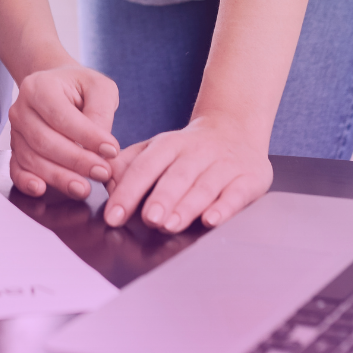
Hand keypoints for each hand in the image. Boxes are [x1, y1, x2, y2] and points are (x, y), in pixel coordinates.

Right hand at [8, 63, 119, 200]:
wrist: (58, 86)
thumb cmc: (80, 87)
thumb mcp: (99, 87)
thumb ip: (101, 112)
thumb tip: (101, 149)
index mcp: (39, 87)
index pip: (61, 116)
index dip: (86, 136)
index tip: (112, 150)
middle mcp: (21, 109)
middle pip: (44, 141)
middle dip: (76, 161)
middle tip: (102, 172)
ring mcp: (16, 131)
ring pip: (32, 159)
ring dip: (59, 177)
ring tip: (85, 188)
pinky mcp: (15, 150)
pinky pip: (17, 169)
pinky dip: (27, 182)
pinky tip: (41, 190)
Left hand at [102, 113, 272, 233]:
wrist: (236, 128)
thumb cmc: (188, 150)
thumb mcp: (156, 149)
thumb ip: (128, 165)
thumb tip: (104, 181)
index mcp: (169, 144)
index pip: (145, 167)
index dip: (128, 192)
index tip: (113, 216)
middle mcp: (197, 152)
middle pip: (177, 176)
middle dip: (162, 198)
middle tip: (148, 219)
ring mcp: (224, 164)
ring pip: (205, 186)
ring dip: (187, 206)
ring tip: (171, 224)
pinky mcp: (249, 178)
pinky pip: (236, 194)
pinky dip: (224, 207)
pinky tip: (211, 220)